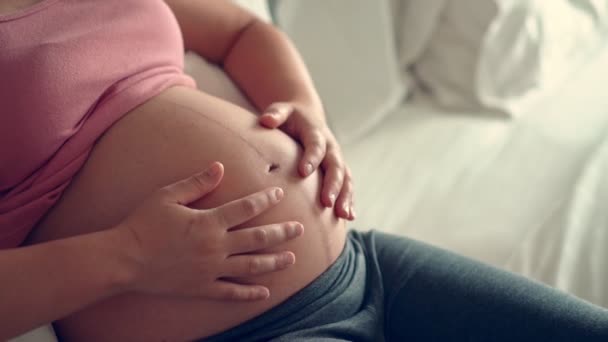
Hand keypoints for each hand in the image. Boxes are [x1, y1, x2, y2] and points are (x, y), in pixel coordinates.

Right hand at [117, 162, 303, 300]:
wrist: (123, 260)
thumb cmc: (143, 223)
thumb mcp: (168, 195)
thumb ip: (197, 182)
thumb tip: (221, 166)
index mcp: (209, 222)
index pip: (247, 208)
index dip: (266, 199)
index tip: (280, 193)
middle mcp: (216, 246)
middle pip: (258, 239)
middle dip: (282, 233)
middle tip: (300, 229)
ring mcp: (210, 269)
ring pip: (251, 266)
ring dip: (274, 262)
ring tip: (292, 259)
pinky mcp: (202, 287)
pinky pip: (231, 292)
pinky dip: (250, 293)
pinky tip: (265, 293)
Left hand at [259, 102, 354, 219]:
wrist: (307, 115)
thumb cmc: (290, 117)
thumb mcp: (282, 110)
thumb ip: (275, 114)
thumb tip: (266, 120)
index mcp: (316, 133)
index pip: (316, 145)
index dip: (311, 157)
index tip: (303, 172)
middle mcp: (330, 147)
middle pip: (335, 165)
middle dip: (333, 184)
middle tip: (326, 202)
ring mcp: (337, 159)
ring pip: (346, 178)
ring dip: (345, 196)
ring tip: (342, 215)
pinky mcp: (339, 170)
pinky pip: (347, 186)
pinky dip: (350, 200)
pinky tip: (349, 217)